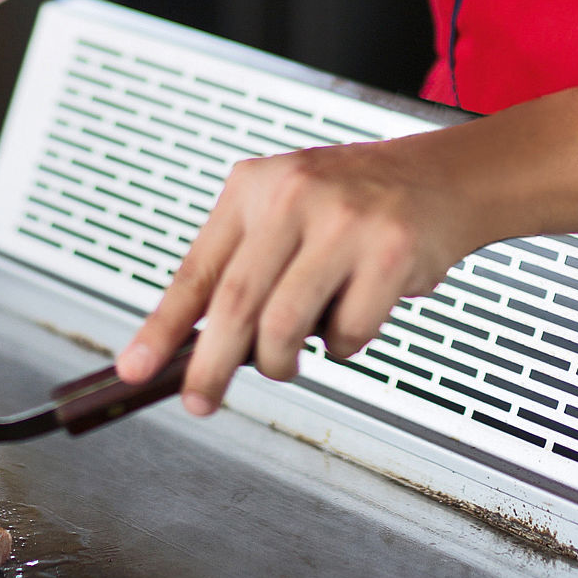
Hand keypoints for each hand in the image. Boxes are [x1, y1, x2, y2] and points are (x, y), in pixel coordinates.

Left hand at [115, 135, 503, 415]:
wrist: (441, 177)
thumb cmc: (354, 204)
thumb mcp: (283, 212)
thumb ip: (241, 268)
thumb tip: (194, 348)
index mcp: (252, 188)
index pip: (195, 272)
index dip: (161, 329)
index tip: (135, 369)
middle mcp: (292, 196)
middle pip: (234, 305)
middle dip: (211, 367)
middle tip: (200, 400)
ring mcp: (343, 222)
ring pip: (285, 326)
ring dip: (283, 361)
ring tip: (293, 355)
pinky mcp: (390, 252)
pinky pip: (347, 332)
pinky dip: (344, 345)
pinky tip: (353, 315)